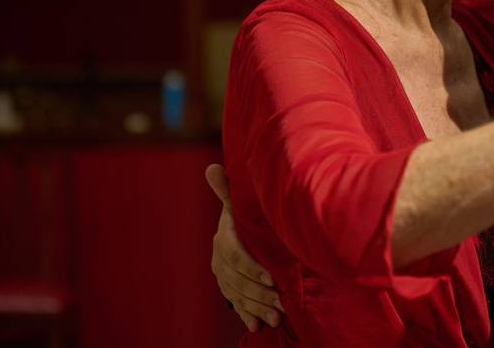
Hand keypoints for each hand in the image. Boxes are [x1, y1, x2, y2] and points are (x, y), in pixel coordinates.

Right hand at [206, 164, 283, 331]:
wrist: (239, 229)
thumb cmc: (242, 214)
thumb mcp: (235, 203)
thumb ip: (226, 190)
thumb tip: (212, 167)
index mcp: (223, 239)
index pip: (235, 257)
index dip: (253, 269)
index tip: (272, 279)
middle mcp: (219, 260)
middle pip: (238, 281)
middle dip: (260, 294)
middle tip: (281, 303)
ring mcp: (223, 276)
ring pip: (238, 295)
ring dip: (257, 307)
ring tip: (277, 317)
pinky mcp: (229, 288)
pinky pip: (236, 304)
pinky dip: (247, 315)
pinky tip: (257, 326)